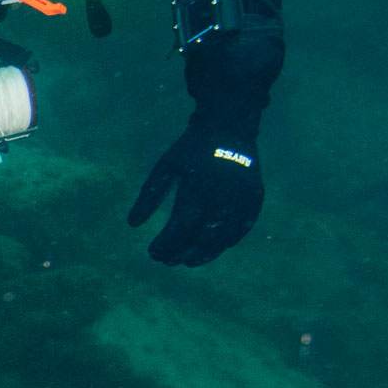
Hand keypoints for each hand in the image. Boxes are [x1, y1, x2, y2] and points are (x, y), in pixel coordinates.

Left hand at [129, 119, 263, 264]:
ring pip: (223, 240)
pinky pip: (241, 230)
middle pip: (202, 240)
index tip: (152, 252)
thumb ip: (149, 194)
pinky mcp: (255, 200)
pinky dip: (225, 243)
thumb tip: (132, 224)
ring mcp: (242, 201)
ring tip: (186, 261)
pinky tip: (210, 249)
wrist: (229, 126)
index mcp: (198, 189)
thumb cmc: (192, 148)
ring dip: (204, 255)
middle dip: (182, 254)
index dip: (166, 245)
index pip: (180, 229)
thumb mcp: (165, 166)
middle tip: (166, 261)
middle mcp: (223, 199)